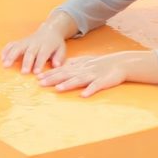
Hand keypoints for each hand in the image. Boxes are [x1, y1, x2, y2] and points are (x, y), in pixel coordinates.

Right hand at [1, 27, 67, 73]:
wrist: (50, 30)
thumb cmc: (55, 43)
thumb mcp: (61, 49)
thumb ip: (59, 57)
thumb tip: (56, 65)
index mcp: (46, 46)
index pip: (42, 55)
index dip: (39, 63)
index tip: (36, 72)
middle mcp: (35, 43)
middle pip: (29, 52)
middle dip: (26, 62)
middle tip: (23, 72)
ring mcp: (26, 41)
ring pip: (17, 47)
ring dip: (11, 56)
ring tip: (5, 65)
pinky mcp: (20, 41)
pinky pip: (11, 44)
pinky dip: (6, 50)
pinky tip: (1, 58)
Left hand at [38, 52, 154, 97]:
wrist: (120, 63)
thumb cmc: (101, 64)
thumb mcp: (85, 62)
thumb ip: (73, 65)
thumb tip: (59, 68)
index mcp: (78, 67)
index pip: (61, 70)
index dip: (49, 74)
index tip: (38, 78)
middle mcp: (83, 70)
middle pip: (66, 74)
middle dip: (53, 79)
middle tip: (41, 83)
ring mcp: (93, 76)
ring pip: (79, 80)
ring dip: (68, 84)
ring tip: (58, 89)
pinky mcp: (103, 81)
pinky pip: (96, 86)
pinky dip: (90, 90)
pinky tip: (83, 95)